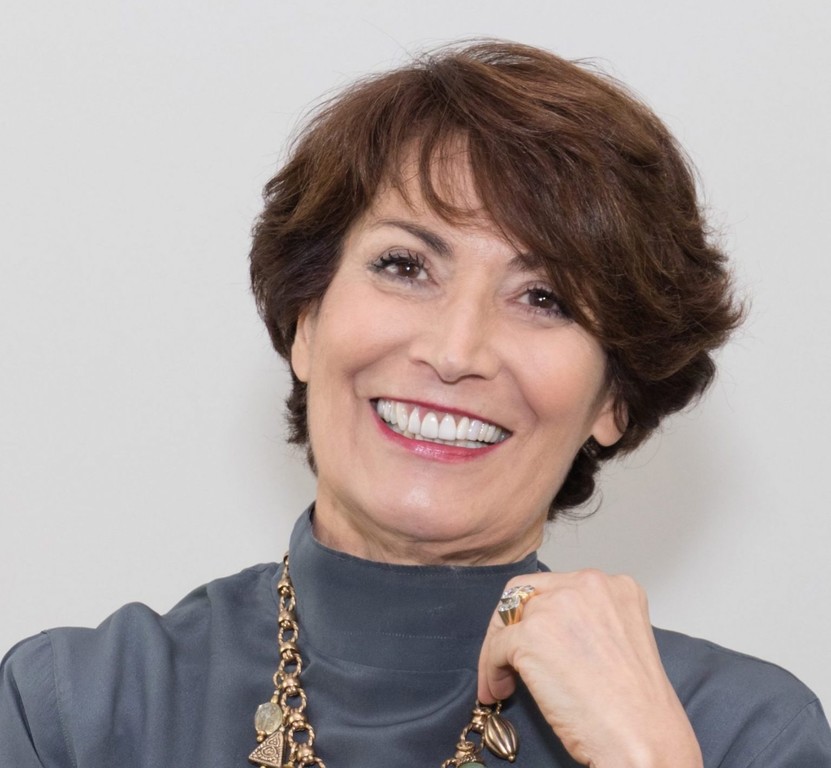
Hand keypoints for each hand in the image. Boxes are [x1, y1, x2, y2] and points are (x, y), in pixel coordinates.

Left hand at [477, 570, 702, 767]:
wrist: (643, 740)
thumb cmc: (636, 709)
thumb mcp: (618, 642)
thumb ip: (585, 623)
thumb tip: (545, 632)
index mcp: (614, 586)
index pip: (556, 587)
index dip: (535, 616)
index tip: (530, 642)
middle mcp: (587, 584)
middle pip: (525, 594)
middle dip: (510, 626)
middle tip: (504, 657)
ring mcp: (558, 606)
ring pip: (507, 619)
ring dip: (498, 651)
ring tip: (500, 682)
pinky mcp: (533, 634)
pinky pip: (497, 647)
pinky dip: (491, 670)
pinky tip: (499, 691)